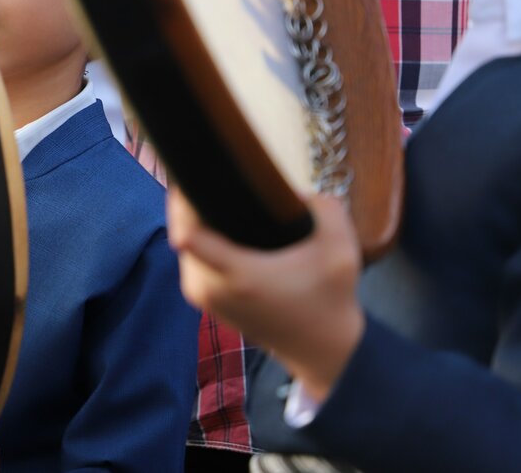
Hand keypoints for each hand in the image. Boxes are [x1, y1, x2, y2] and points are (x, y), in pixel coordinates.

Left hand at [166, 189, 364, 402]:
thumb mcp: (340, 248)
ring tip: (218, 197)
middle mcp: (210, 288)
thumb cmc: (330, 297)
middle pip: (180, 232)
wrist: (322, 349)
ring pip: (183, 244)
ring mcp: (201, 297)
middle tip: (213, 175)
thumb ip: (322, 207)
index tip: (200, 172)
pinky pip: (190, 258)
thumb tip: (285, 188)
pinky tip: (220, 226)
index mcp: (238, 275)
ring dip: (195, 221)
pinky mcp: (202, 301)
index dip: (185, 199)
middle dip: (192, 203)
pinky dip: (201, 241)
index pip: (187, 233)